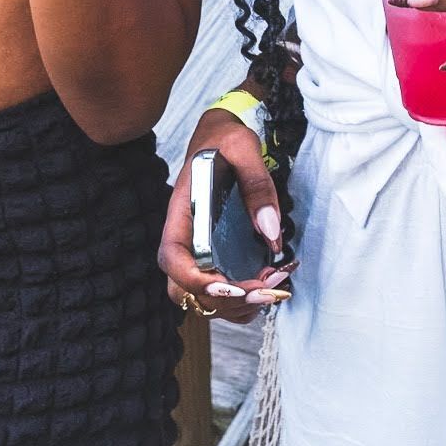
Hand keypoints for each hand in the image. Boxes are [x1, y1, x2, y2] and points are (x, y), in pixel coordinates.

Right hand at [157, 109, 287, 323]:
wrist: (221, 138)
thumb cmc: (226, 141)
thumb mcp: (243, 147)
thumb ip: (257, 184)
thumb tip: (270, 232)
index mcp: (182, 213)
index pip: (171, 257)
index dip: (193, 280)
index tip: (227, 287)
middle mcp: (185, 239)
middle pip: (186, 290)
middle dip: (225, 302)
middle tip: (265, 291)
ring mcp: (198, 252)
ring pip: (203, 299)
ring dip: (238, 306)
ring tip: (273, 288)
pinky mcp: (216, 257)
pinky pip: (222, 294)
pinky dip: (245, 302)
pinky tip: (270, 286)